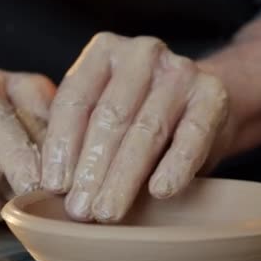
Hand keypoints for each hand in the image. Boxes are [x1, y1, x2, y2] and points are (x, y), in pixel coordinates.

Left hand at [41, 33, 231, 222]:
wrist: (201, 106)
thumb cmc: (141, 114)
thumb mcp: (104, 111)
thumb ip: (77, 133)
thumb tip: (48, 182)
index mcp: (105, 50)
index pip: (76, 99)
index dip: (62, 145)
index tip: (54, 186)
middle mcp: (143, 53)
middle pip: (112, 116)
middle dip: (93, 168)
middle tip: (81, 210)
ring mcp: (182, 71)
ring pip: (147, 129)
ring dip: (125, 176)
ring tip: (109, 211)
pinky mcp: (213, 96)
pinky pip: (191, 136)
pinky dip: (175, 166)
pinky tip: (161, 191)